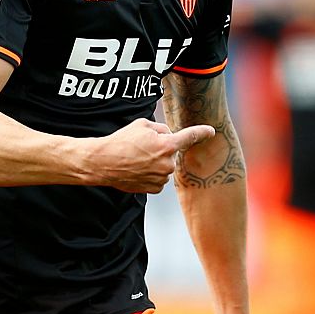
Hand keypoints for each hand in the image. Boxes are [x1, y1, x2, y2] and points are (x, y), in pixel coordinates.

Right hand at [80, 118, 214, 191]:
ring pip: (165, 166)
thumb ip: (161, 129)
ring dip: (156, 162)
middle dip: (162, 148)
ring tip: (136, 159)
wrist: (103, 163)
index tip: (211, 131)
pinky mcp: (155, 189)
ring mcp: (161, 178)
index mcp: (167, 145)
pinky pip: (159, 178)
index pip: (190, 137)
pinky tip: (137, 169)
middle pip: (172, 152)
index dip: (202, 132)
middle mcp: (167, 163)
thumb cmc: (121, 141)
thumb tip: (169, 135)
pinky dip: (151, 174)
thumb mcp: (142, 125)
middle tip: (142, 147)